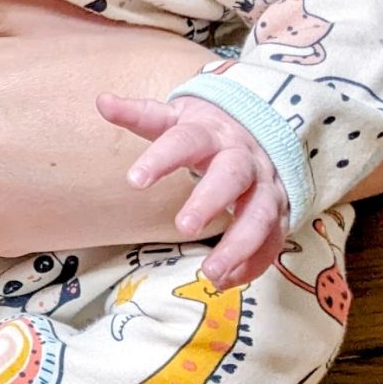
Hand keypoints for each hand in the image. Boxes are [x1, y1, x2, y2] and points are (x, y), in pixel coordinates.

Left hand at [96, 94, 288, 288]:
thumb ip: (140, 115)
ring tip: (210, 272)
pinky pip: (273, 240)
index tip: (133, 180)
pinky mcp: (280, 211)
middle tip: (184, 226)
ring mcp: (266, 186)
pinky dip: (254, 263)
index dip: (160, 158)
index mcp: (211, 133)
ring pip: (261, 214)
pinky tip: (227, 282)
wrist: (261, 128)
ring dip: (239, 245)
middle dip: (210, 200)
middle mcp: (243, 158)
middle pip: (231, 175)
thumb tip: (102, 101)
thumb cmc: (206, 130)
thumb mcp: (175, 118)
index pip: (184, 140)